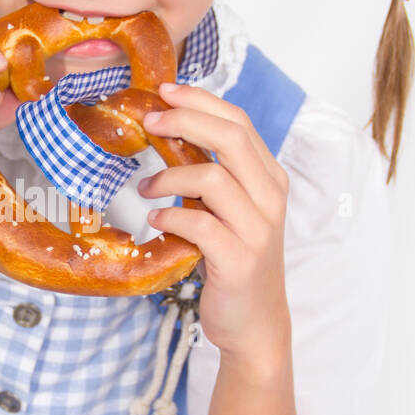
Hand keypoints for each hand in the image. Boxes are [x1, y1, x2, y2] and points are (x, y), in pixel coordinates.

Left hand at [139, 81, 291, 371]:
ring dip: (170, 176)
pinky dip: (171, 217)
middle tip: (147, 123)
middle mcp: (270, 198)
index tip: (165, 92)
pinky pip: (201, 225)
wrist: (254, 322)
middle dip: (184, 121)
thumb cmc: (233, 260)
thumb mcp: (229, 211)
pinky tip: (155, 221)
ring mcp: (258, 230)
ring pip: (214, 177)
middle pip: (231, 137)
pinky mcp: (239, 260)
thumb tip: (170, 133)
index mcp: (269, 179)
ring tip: (144, 189)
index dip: (201, 101)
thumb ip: (213, 176)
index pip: (239, 123)